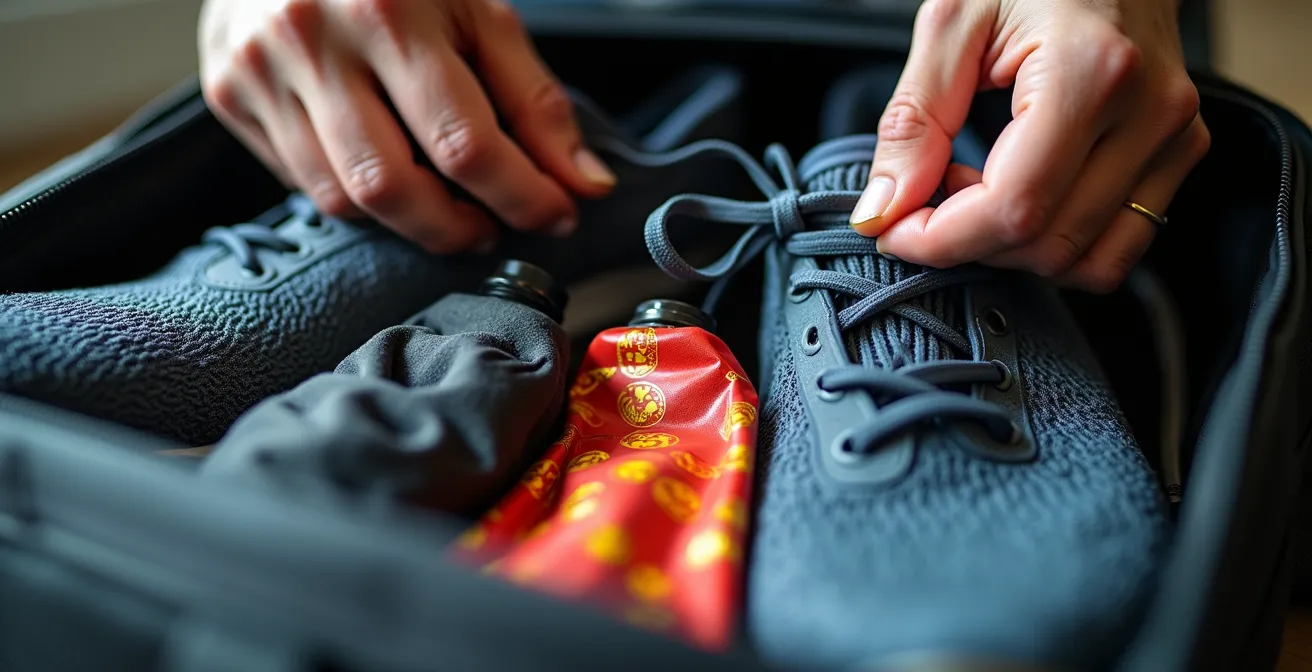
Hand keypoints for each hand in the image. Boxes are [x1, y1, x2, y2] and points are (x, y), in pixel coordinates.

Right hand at [199, 0, 616, 252]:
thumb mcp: (478, 11)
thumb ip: (534, 100)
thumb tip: (585, 185)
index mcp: (388, 9)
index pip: (464, 142)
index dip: (522, 195)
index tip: (557, 216)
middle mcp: (313, 41)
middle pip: (392, 186)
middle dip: (457, 229)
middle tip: (493, 228)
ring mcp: (259, 70)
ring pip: (342, 199)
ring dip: (409, 224)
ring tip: (448, 208)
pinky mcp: (229, 95)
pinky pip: (305, 184)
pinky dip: (359, 200)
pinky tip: (389, 172)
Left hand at [850, 0, 1209, 292]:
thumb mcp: (952, 23)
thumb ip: (912, 122)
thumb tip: (884, 210)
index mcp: (1091, 73)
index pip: (1014, 208)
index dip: (941, 240)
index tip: (893, 229)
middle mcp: (1149, 112)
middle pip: (1047, 244)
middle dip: (969, 244)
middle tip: (929, 196)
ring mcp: (1174, 137)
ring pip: (1087, 261)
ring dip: (1013, 250)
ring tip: (977, 188)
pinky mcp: (1180, 152)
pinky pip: (1118, 245)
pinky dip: (1055, 243)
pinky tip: (1021, 197)